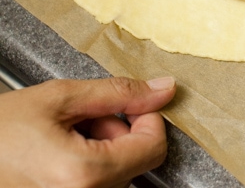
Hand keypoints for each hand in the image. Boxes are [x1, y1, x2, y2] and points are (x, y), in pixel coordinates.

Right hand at [0, 76, 176, 187]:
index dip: (148, 118)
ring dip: (102, 147)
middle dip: (117, 131)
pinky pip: (98, 184)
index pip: (154, 147)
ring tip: (63, 135)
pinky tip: (60, 152)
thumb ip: (118, 92)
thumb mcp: (59, 98)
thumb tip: (163, 89)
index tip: (129, 103)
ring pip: (118, 172)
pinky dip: (89, 164)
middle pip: (135, 160)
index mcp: (84, 174)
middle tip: (80, 118)